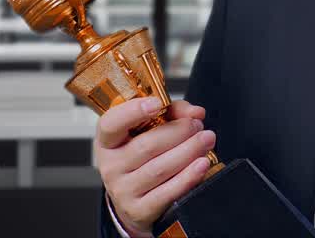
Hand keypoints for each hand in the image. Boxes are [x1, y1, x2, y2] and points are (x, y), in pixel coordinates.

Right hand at [96, 97, 216, 237]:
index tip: (157, 104)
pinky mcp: (138, 210)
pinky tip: (202, 164)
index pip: (111, 124)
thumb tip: (195, 112)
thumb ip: (173, 113)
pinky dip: (188, 177)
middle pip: (147, 146)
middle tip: (198, 126)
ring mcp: (123, 190)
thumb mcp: (150, 130)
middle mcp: (111, 166)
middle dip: (179, 132)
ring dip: (188, 151)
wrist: (135, 201)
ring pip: (160, 168)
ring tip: (206, 139)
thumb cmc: (144, 158)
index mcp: (108, 141)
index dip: (133, 111)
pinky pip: (167, 192)